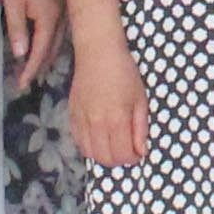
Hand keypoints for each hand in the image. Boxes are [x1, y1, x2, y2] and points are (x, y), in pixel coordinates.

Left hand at [0, 0, 65, 85]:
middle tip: (28, 80)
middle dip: (40, 66)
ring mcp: (67, 8)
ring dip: (48, 55)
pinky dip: (54, 42)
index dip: (30, 70)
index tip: (22, 85)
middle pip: (52, 50)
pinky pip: (62, 29)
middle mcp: (63, 17)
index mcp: (48, 18)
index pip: (39, 52)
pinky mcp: (66, 0)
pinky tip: (48, 42)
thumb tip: (21, 54)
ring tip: (38, 67)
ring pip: (60, 40)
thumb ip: (18, 27)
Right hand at [65, 32, 147, 169]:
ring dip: (104, 155)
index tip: (138, 152)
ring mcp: (81, 120)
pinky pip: (79, 142)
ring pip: (90, 154)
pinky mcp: (71, 115)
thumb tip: (141, 151)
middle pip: (105, 159)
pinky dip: (90, 146)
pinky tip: (99, 138)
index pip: (123, 155)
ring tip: (114, 144)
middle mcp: (96, 123)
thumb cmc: (124, 73)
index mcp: (116, 119)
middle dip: (119, 160)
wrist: (98, 52)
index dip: (133, 158)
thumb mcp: (140, 99)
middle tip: (127, 150)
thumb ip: (140, 128)